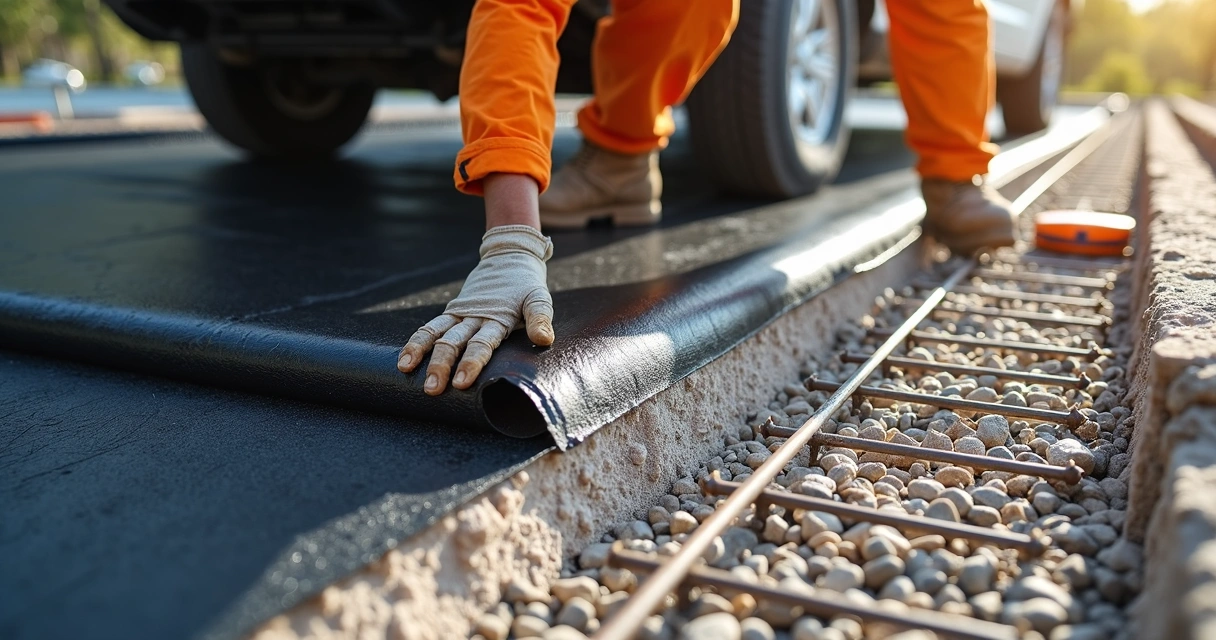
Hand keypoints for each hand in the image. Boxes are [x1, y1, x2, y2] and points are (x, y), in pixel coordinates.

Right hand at [397, 224, 554, 394]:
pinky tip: (405, 360)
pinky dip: (418, 341)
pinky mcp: (453, 311)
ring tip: (406, 370)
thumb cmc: (526, 285)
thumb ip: (540, 318)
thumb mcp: (538, 299)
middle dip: (442, 365)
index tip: (462, 382)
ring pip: (438, 334)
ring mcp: (461, 313)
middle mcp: (475, 316)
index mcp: (497, 317)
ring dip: (422, 352)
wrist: (510, 257)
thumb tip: (544, 340)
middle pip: (454, 342)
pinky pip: (432, 326)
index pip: (482, 343)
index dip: (472, 362)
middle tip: (433, 388)